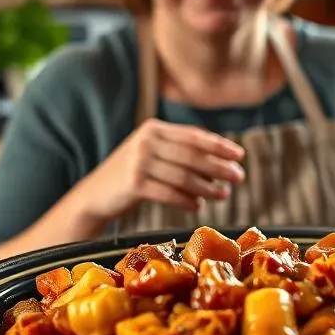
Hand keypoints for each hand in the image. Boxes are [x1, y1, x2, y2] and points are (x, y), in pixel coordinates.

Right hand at [75, 119, 245, 223]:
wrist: (94, 196)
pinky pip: (170, 193)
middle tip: (238, 177)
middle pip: (192, 155)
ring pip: (183, 176)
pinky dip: (187, 200)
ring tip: (223, 195)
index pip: (193, 135)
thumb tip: (221, 162)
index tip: (239, 155)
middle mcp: (146, 142)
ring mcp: (138, 162)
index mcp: (153, 129)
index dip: (219, 145)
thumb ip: (178, 151)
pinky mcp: (134, 185)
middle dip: (219, 167)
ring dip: (207, 187)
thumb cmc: (130, 176)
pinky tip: (198, 206)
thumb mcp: (151, 154)